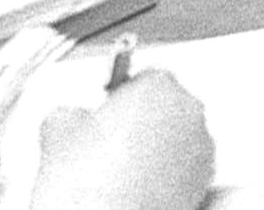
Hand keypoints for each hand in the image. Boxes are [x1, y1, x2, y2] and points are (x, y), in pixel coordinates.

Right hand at [27, 70, 215, 209]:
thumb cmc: (86, 180)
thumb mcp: (57, 130)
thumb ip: (70, 110)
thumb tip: (71, 115)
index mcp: (158, 86)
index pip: (144, 77)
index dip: (121, 95)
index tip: (107, 111)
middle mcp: (189, 110)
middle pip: (165, 104)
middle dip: (141, 120)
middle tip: (109, 144)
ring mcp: (202, 144)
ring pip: (177, 135)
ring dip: (156, 146)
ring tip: (119, 171)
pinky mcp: (206, 177)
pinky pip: (185, 164)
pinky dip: (167, 171)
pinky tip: (137, 187)